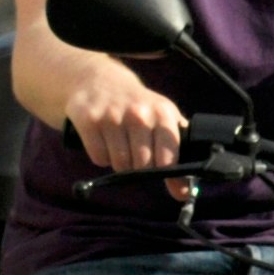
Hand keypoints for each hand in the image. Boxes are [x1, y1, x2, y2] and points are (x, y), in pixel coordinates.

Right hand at [65, 59, 185, 173]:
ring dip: (119, 163)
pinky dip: (101, 156)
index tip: (161, 172)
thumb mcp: (163, 121)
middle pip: (142, 165)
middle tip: (135, 154)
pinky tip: (103, 140)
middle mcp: (139, 113)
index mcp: (163, 113)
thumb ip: (177, 155)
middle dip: (139, 167)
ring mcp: (112, 116)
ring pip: (120, 164)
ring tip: (119, 144)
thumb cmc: (139, 108)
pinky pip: (99, 158)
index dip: (166, 172)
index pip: (168, 157)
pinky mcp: (89, 120)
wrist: (100, 81)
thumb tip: (184, 193)